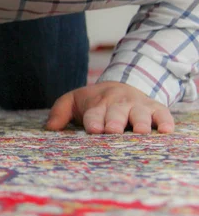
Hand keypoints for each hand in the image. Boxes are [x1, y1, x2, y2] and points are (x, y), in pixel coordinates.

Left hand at [45, 81, 174, 133]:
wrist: (121, 84)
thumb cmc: (94, 101)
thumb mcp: (73, 101)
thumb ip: (60, 112)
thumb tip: (49, 128)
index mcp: (97, 104)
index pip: (94, 114)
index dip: (94, 122)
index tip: (93, 130)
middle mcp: (118, 105)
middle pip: (117, 114)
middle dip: (115, 122)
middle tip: (113, 131)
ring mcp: (138, 106)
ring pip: (140, 114)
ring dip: (140, 122)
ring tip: (140, 131)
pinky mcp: (156, 109)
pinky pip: (163, 114)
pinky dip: (165, 121)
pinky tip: (166, 130)